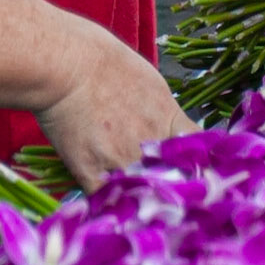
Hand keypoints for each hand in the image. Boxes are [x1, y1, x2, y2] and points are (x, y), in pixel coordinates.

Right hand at [34, 18, 194, 189]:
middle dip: (171, 183)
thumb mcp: (150, 82)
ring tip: (134, 195)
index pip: (199, 152)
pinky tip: (108, 198)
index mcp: (169, 118)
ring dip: (139, 195)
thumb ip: (164, 113)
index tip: (191, 168)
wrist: (65, 65)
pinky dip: (109, 201)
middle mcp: (151, 143)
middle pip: (175, 178)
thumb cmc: (103, 62)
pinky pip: (108, 199)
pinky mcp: (93, 173)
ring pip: (142, 192)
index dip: (197, 163)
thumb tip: (170, 131)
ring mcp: (122, 160)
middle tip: (163, 187)